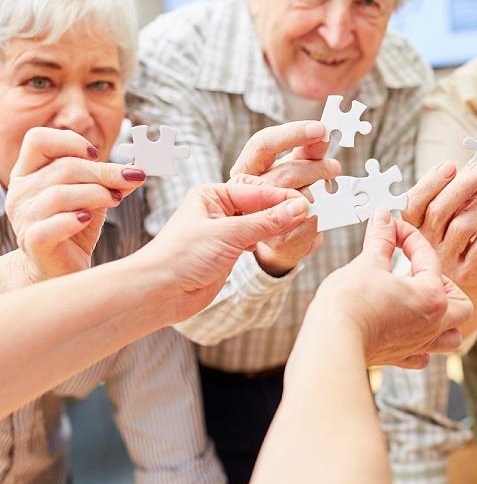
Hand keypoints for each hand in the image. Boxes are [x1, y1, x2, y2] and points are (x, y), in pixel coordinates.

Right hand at [4, 127, 145, 281]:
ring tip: (114, 201)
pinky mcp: (34, 241)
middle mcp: (21, 191)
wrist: (60, 267)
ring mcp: (24, 217)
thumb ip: (110, 181)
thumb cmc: (75, 226)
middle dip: (103, 172)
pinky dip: (76, 219)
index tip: (98, 155)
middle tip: (129, 180)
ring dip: (96, 194)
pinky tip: (88, 219)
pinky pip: (54, 224)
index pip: (38, 140)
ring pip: (59, 194)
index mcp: (29, 172)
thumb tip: (137, 170)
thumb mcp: (93, 197)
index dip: (71, 142)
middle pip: (62, 167)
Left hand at [133, 182, 310, 322]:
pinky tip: (286, 239)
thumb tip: (299, 208)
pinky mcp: (229, 250)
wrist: (159, 292)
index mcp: (212, 194)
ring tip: (303, 226)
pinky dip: (272, 239)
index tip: (307, 203)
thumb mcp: (229, 234)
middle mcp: (219, 209)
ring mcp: (225, 230)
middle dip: (283, 210)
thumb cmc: (181, 257)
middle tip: (309, 214)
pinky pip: (258, 239)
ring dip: (280, 225)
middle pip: (261, 204)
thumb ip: (267, 221)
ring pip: (261, 222)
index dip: (282, 197)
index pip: (256, 190)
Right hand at [229, 121, 341, 275]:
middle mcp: (246, 192)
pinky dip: (324, 214)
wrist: (280, 240)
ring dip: (322, 192)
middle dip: (317, 168)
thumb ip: (306, 152)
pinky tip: (326, 211)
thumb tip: (323, 133)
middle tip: (335, 168)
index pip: (263, 144)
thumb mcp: (294, 168)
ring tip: (330, 190)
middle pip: (286, 172)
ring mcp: (259, 218)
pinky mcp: (277, 240)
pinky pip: (309, 222)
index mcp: (247, 169)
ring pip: (297, 198)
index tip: (321, 129)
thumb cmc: (284, 197)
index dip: (293, 134)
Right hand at [307, 210, 472, 367]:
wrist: (331, 341)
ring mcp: (418, 344)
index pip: (428, 258)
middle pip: (461, 305)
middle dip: (446, 285)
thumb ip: (381, 239)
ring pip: (451, 336)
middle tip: (420, 272)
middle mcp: (432, 324)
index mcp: (431, 296)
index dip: (409, 236)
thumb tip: (384, 220)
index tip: (393, 228)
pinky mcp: (399, 357)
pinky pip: (424, 355)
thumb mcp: (367, 262)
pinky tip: (408, 330)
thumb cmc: (350, 304)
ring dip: (445, 319)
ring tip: (423, 303)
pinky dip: (422, 345)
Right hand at [403, 160, 476, 291]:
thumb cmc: (463, 236)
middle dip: (463, 186)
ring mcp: (447, 262)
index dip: (431, 183)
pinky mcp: (470, 273)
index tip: (451, 165)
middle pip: (439, 212)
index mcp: (415, 227)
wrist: (476, 276)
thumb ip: (456, 194)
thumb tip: (470, 168)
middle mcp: (427, 246)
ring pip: (462, 227)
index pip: (414, 203)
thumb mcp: (454, 212)